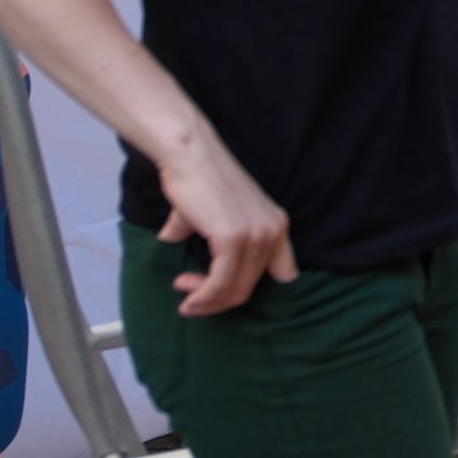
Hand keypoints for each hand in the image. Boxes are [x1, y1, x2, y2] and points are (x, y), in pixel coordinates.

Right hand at [152, 137, 297, 316]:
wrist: (190, 155)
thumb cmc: (199, 178)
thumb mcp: (216, 213)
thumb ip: (206, 235)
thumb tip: (173, 241)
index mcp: (277, 225)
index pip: (284, 276)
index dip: (252, 289)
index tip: (221, 292)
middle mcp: (274, 231)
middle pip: (250, 287)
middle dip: (218, 300)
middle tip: (190, 295)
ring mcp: (256, 236)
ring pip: (235, 291)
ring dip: (207, 302)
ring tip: (186, 299)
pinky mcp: (233, 239)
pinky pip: (221, 284)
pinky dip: (203, 298)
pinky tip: (188, 300)